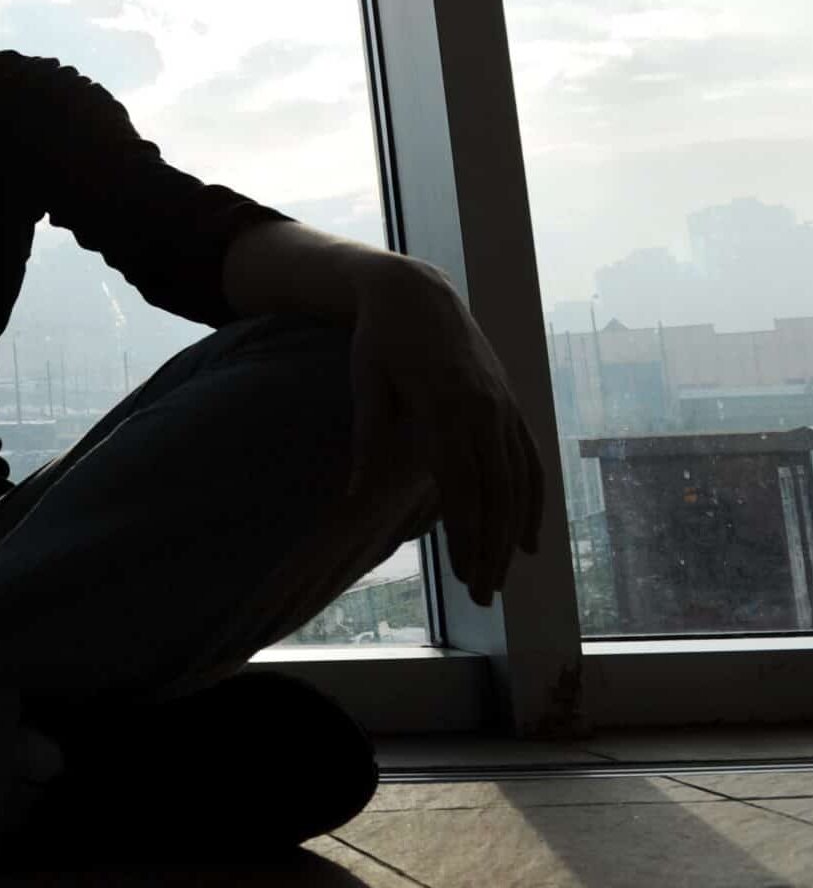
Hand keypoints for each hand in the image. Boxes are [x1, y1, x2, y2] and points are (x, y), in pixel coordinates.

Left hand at [344, 269, 547, 607]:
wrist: (416, 293)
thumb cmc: (381, 341)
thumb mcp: (367, 385)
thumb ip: (369, 441)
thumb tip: (354, 497)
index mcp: (446, 406)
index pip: (461, 486)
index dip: (465, 534)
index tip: (462, 576)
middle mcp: (484, 410)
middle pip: (496, 493)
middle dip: (490, 547)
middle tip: (483, 594)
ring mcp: (504, 407)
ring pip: (519, 483)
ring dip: (512, 534)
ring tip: (500, 577)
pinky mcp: (511, 405)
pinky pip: (530, 461)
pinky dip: (534, 502)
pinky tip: (528, 540)